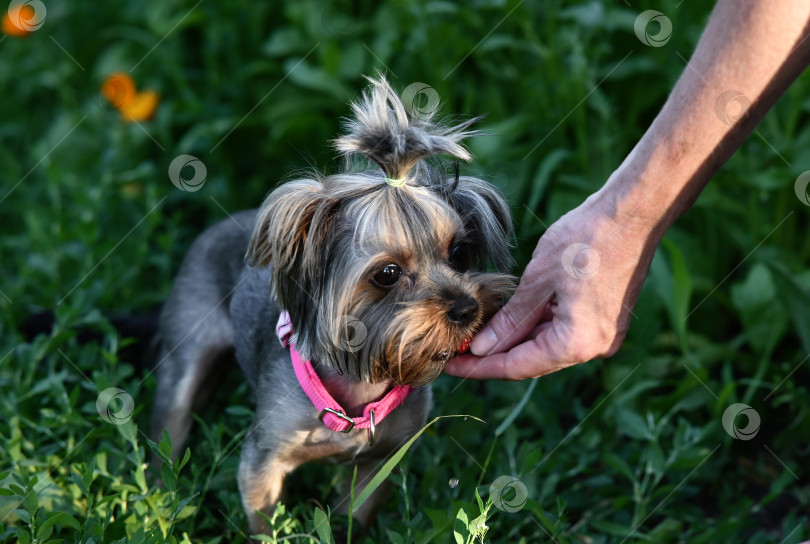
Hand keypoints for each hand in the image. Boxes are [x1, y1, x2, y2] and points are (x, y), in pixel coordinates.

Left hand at [444, 189, 658, 379]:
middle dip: (492, 355)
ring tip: (474, 332)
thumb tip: (480, 348)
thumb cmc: (588, 239)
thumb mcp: (538, 279)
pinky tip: (506, 318)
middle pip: (531, 360)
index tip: (450, 365)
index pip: (517, 367)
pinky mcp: (603, 320)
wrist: (633, 213)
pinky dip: (533, 326)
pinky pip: (560, 331)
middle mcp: (593, 347)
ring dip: (511, 340)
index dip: (479, 368)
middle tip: (454, 348)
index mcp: (577, 342)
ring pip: (545, 346)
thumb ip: (510, 319)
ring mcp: (601, 335)